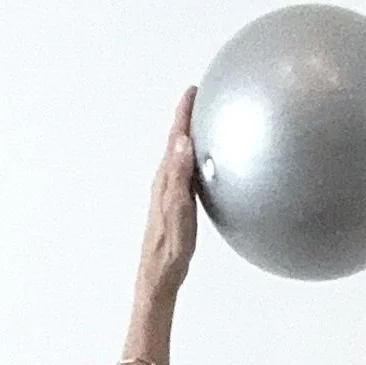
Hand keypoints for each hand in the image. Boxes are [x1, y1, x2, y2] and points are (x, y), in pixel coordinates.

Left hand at [137, 87, 197, 296]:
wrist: (160, 274)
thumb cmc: (169, 247)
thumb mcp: (177, 209)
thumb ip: (178, 175)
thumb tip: (182, 141)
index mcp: (166, 177)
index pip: (175, 136)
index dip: (183, 112)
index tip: (193, 91)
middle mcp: (165, 180)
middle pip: (177, 141)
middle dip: (187, 118)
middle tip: (199, 99)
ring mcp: (170, 192)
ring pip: (181, 156)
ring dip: (190, 137)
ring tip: (203, 124)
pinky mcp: (177, 204)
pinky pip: (186, 172)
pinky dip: (194, 159)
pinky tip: (205, 165)